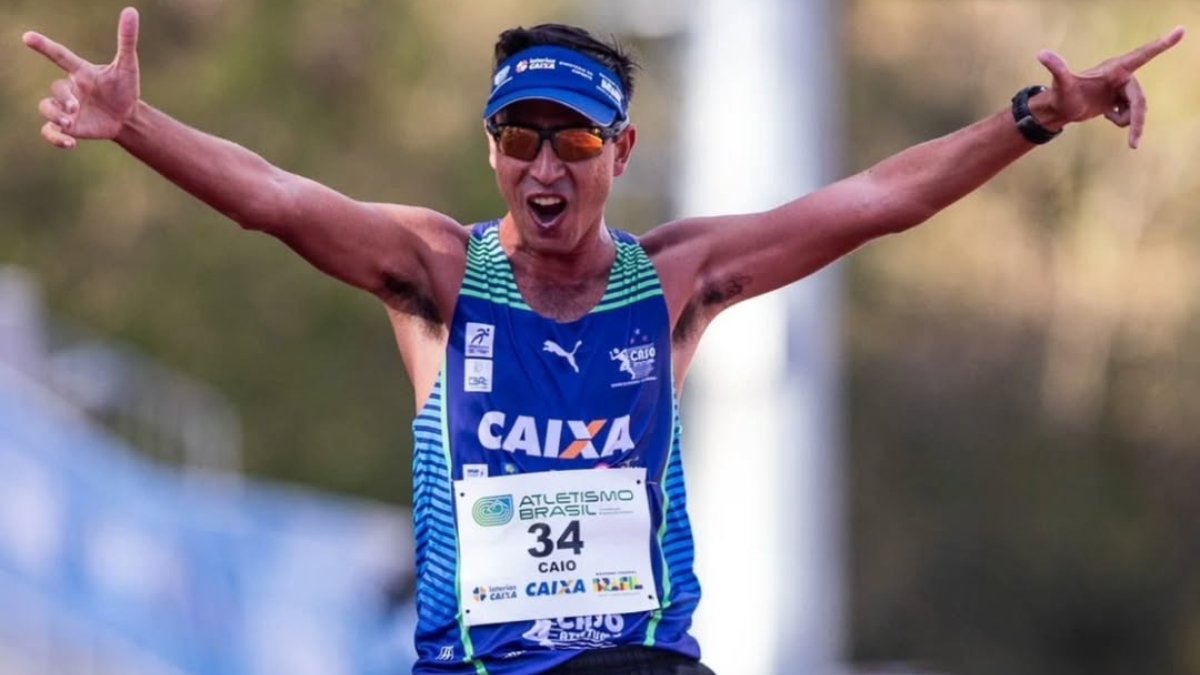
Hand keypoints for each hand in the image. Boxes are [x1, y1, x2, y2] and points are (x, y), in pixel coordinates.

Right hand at [22, 7, 140, 148]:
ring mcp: (66, 108)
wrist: (127, 117)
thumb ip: (126, 40)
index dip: (44, 46)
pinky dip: (55, 138)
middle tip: (77, 107)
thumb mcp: (127, 66)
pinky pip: (49, 132)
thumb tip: (132, 11)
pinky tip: (70, 144)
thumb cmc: (125, 88)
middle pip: (55, 88)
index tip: (27, 37)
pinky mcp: (68, 127)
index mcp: (81, 72)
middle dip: (62, 98)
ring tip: (69, 123)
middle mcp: (70, 88)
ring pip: (46, 108)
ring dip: (54, 116)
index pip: (60, 55)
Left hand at [1036, 26, 1184, 148]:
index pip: (1142, 55)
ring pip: (1137, 108)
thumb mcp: (1060, 84)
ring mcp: (1122, 88)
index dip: (1162, 44)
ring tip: (1109, 121)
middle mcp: (1122, 76)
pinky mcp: (1120, 99)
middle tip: (1132, 143)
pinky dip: (1123, 120)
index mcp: (1115, 69)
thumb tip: (1041, 54)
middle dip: (1137, 121)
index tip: (1180, 30)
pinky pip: (1132, 113)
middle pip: (1139, 99)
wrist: (1060, 108)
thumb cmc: (1061, 95)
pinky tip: (1107, 115)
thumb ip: (1056, 68)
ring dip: (1128, 122)